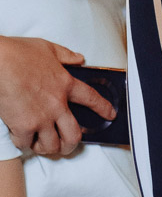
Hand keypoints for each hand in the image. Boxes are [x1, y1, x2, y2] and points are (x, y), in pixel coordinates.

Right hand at [0, 37, 114, 155]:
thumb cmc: (18, 53)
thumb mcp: (47, 48)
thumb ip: (65, 55)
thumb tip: (79, 58)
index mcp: (65, 84)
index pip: (91, 99)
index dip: (103, 108)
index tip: (110, 115)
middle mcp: (57, 104)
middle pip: (74, 135)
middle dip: (72, 145)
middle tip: (67, 147)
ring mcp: (41, 117)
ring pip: (52, 145)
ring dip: (48, 148)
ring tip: (42, 146)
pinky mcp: (23, 126)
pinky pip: (27, 143)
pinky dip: (24, 144)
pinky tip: (21, 139)